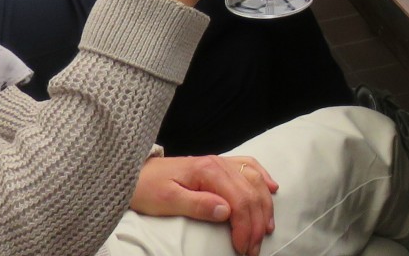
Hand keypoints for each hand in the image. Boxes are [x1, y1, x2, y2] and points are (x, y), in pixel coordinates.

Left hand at [131, 155, 277, 255]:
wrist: (136, 173)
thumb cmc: (148, 188)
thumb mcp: (166, 201)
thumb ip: (196, 205)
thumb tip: (225, 211)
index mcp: (207, 171)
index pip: (238, 200)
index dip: (244, 227)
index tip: (242, 249)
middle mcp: (219, 163)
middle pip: (250, 193)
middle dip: (256, 223)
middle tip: (253, 250)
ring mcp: (221, 162)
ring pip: (255, 181)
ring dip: (264, 206)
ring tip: (266, 230)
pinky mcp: (220, 165)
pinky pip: (250, 166)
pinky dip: (264, 178)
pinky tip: (273, 189)